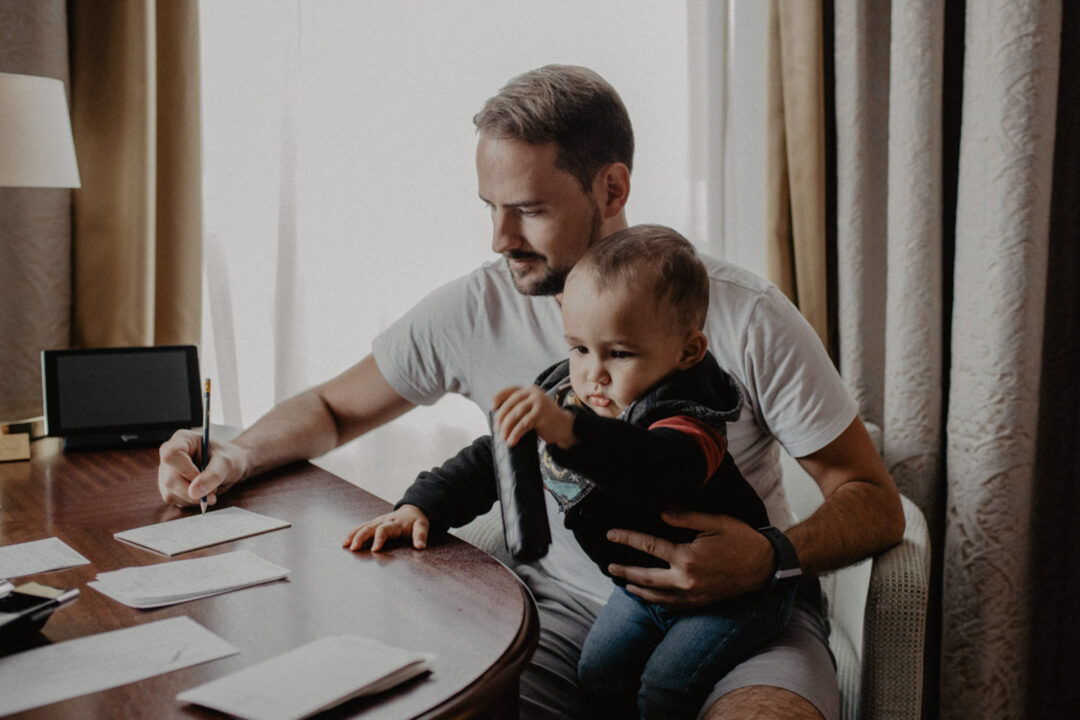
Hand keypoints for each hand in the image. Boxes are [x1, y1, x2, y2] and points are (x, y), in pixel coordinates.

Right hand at [157, 429, 245, 507]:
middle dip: (193, 491)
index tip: (202, 477)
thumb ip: (213, 475)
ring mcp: (166, 472)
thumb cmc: (228, 458)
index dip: (185, 470)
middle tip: (213, 493)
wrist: (229, 467)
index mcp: (182, 439)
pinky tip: (202, 493)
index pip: (171, 455)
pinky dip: (191, 501)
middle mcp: (169, 455)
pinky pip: (175, 500)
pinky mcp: (168, 487)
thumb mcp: (226, 463)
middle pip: (170, 479)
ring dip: (193, 498)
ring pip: (170, 493)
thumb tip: (193, 493)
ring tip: (210, 490)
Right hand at [343, 505, 429, 551]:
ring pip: (363, 526)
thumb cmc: (416, 521)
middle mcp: (384, 521)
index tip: (375, 549)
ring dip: (353, 535)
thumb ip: (421, 535)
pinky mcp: (373, 523)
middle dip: (361, 537)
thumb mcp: (422, 526)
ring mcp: (377, 521)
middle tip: (354, 548)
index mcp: (395, 523)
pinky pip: (361, 526)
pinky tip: (345, 542)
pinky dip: (353, 533)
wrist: (412, 509)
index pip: (385, 530)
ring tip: (345, 545)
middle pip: (370, 527)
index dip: (379, 538)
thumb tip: (420, 546)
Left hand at [492, 385, 575, 448]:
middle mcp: (533, 393)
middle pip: (511, 404)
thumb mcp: (532, 409)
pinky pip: (524, 424)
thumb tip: (497, 418)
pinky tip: (511, 441)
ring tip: (503, 438)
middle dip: (501, 417)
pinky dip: (515, 433)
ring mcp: (538, 402)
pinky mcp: (541, 414)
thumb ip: (520, 407)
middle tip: (497, 429)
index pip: (510, 390)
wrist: (563, 426)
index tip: (492, 408)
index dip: (499, 398)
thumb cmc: (543, 419)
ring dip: (507, 427)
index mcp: (529, 390)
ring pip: (516, 414)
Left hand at [605, 511, 774, 609]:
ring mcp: (692, 595)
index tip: (611, 535)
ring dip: (637, 589)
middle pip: (646, 577)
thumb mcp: (715, 522)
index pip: (649, 547)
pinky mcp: (700, 603)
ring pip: (656, 596)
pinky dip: (657, 602)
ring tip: (624, 583)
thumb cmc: (741, 540)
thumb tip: (660, 512)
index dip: (627, 539)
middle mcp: (686, 580)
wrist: (765, 567)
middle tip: (609, 566)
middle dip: (625, 570)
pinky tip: (650, 597)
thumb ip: (685, 517)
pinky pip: (672, 606)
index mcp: (687, 557)